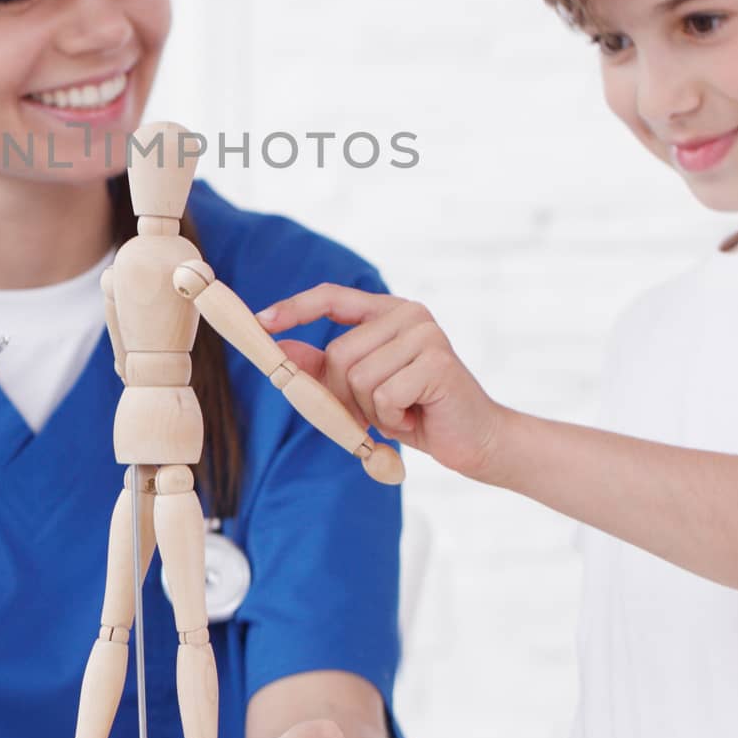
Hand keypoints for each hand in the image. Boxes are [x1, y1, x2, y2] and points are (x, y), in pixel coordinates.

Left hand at [257, 285, 503, 477]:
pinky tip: (415, 417)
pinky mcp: (437, 362)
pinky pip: (383, 396)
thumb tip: (281, 350)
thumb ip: (324, 369)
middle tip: (374, 414)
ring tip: (401, 413)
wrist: (476, 440)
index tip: (261, 323)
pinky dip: (391, 420)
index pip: (331, 296)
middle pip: (338, 353)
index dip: (294, 308)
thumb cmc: (417, 413)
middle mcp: (408, 314)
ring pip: (358, 377)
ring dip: (371, 411)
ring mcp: (425, 334)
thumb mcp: (361, 391)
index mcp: (388, 312)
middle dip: (345, 395)